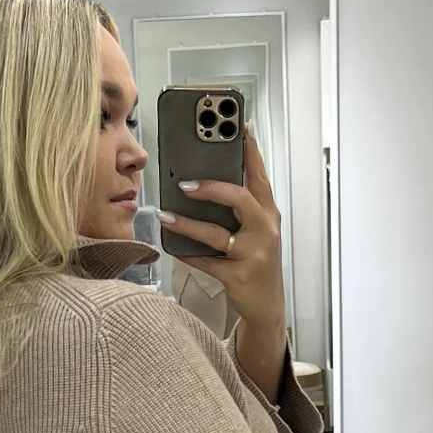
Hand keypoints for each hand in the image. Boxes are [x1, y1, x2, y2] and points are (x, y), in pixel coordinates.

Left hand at [157, 124, 286, 395]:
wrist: (267, 305)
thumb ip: (241, 208)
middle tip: (185, 184)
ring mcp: (252, 254)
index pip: (260, 175)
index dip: (251, 150)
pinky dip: (187, 254)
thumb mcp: (257, 231)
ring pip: (216, 233)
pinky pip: (206, 261)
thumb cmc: (257, 262)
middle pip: (239, 198)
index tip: (240, 126)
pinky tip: (172, 246)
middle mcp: (264, 230)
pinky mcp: (237, 276)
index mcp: (268, 213)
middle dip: (211, 188)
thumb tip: (205, 183)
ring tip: (165, 215)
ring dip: (187, 223)